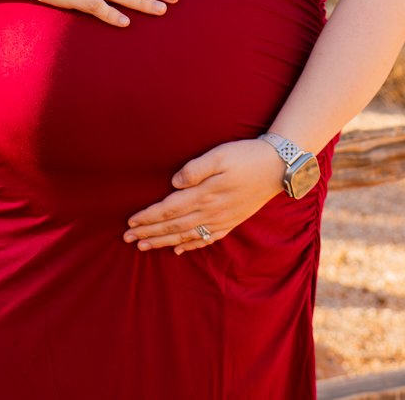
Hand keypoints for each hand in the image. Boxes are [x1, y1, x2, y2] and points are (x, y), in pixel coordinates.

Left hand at [123, 139, 281, 254]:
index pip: (169, 209)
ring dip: (163, 241)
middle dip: (149, 232)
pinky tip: (178, 250)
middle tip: (127, 239)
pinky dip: (190, 245)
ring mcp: (222, 219)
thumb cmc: (246, 155)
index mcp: (205, 194)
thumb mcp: (219, 155)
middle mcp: (211, 211)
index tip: (130, 222)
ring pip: (186, 235)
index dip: (148, 216)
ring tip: (143, 246)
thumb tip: (174, 183)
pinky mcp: (231, 221)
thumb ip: (195, 169)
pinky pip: (207, 238)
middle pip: (173, 225)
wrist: (278, 168)